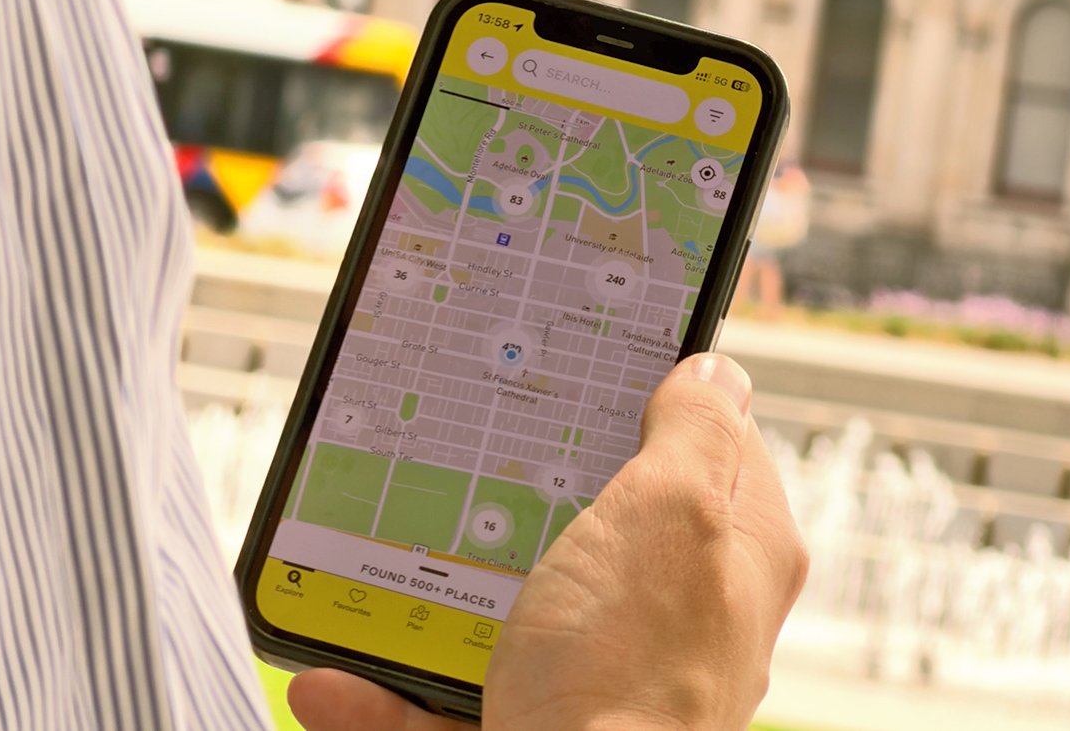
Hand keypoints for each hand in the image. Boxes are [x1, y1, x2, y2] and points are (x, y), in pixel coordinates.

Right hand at [289, 353, 808, 729]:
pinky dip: (387, 697)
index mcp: (735, 557)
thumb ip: (697, 434)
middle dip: (523, 500)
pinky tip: (334, 684)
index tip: (581, 377)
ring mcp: (611, 684)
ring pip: (514, 619)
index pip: (714, 449)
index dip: (653, 403)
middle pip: (602, 527)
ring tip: (371, 570)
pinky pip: (450, 707)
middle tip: (466, 461)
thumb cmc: (631, 676)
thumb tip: (716, 372)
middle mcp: (682, 622)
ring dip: (429, 601)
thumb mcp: (670, 512)